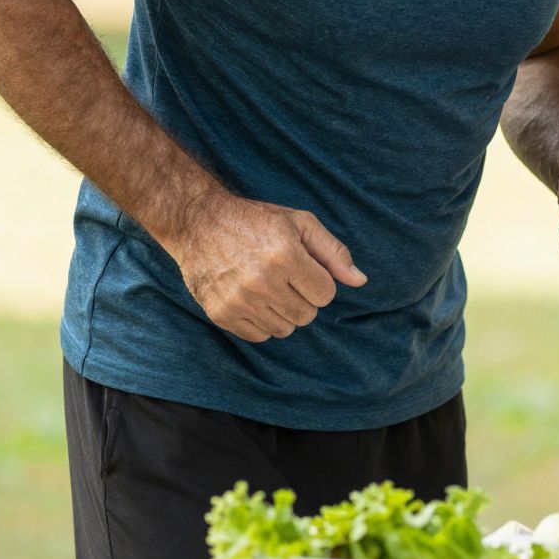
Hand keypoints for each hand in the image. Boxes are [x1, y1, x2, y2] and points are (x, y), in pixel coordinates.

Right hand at [171, 193, 365, 342]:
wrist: (199, 223)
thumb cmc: (257, 221)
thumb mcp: (300, 224)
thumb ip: (333, 253)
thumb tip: (360, 281)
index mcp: (285, 256)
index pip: (326, 295)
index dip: (319, 282)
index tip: (303, 269)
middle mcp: (261, 281)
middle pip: (307, 315)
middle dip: (303, 298)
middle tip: (284, 278)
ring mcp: (238, 300)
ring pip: (285, 329)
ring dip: (283, 312)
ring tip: (268, 287)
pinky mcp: (220, 313)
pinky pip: (259, 336)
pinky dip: (261, 322)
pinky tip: (252, 299)